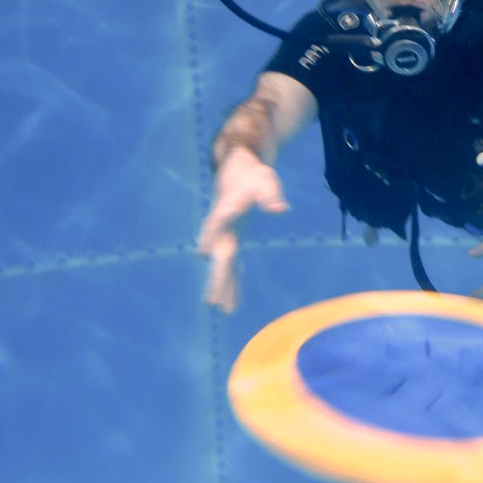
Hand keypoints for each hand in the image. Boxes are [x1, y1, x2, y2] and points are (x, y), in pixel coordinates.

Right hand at [197, 145, 289, 313]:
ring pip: (222, 265)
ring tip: (224, 311)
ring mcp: (223, 237)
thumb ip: (270, 196)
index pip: (215, 226)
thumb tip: (280, 210)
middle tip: (211, 302)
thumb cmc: (253, 175)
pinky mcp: (230, 241)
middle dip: (215, 278)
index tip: (202, 254)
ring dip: (222, 287)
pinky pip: (230, 265)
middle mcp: (220, 229)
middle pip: (218, 256)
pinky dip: (231, 282)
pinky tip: (230, 303)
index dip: (209, 237)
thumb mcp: (265, 181)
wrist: (237, 171)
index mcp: (225, 211)